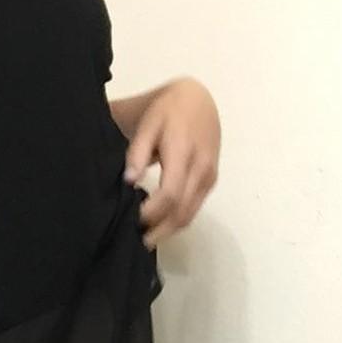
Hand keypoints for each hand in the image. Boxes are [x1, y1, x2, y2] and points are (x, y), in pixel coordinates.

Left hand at [123, 77, 220, 246]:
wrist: (198, 100)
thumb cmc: (166, 110)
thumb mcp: (147, 124)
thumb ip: (137, 152)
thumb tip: (129, 180)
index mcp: (183, 152)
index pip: (171, 193)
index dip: (152, 212)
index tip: (133, 220)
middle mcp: (201, 168)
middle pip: (182, 210)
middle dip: (160, 230)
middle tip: (137, 242)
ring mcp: (209, 176)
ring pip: (191, 214)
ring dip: (169, 231)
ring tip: (146, 238)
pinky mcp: (212, 181)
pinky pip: (195, 207)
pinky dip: (178, 220)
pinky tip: (160, 225)